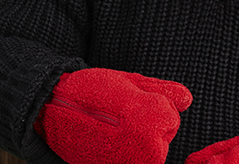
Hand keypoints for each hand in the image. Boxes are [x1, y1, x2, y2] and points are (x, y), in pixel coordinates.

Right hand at [34, 68, 192, 163]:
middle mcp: (148, 151)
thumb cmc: (91, 91)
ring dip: (133, 142)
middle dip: (144, 126)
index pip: (170, 118)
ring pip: (146, 153)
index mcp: (155, 122)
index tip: (126, 102)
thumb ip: (162, 91)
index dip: (149, 105)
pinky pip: (129, 161)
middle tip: (116, 115)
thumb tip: (187, 98)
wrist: (52, 110)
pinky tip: (104, 142)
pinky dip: (120, 154)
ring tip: (109, 129)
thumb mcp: (129, 82)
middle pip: (161, 139)